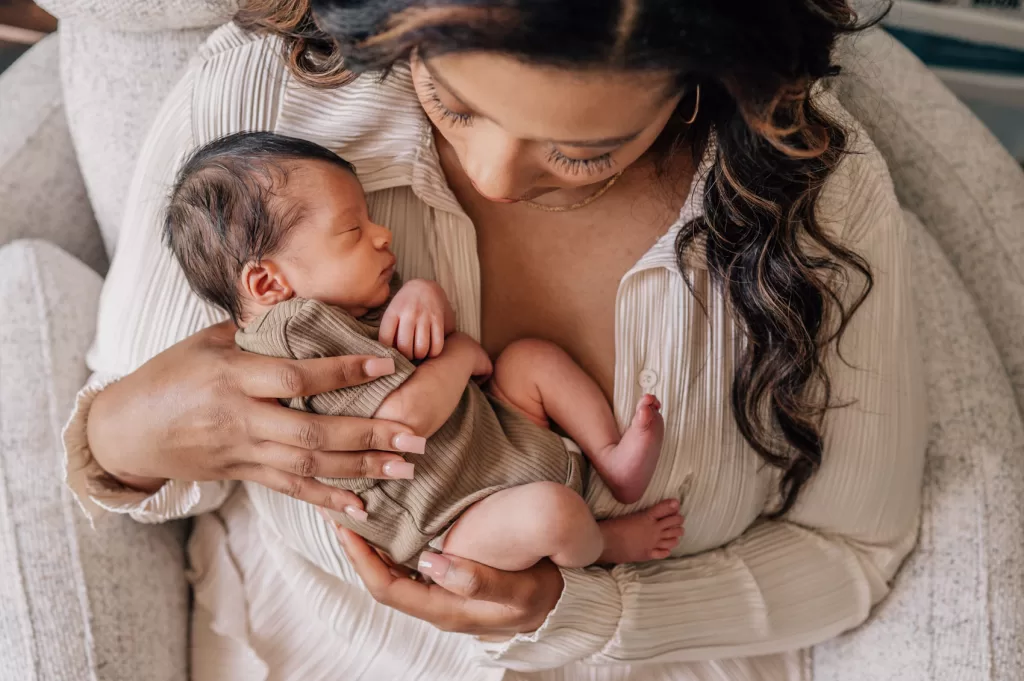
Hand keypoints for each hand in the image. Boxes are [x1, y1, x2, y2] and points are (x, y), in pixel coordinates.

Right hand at [87, 322, 427, 513]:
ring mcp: (243, 452)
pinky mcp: (244, 475)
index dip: (343, 372)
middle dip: (368, 435)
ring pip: (309, 466)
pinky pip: (291, 489)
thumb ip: (255, 331)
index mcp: (233, 378)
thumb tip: (307, 309)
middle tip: (414, 436)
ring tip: (404, 467)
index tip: (387, 365)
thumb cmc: (169, 375)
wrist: (126, 431)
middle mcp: (241, 419)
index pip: (295, 378)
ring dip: (360, 468)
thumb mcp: (205, 342)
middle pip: (313, 432)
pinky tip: (362, 506)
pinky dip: (327, 499)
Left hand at [326, 517, 563, 636]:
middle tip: (340, 511)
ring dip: (372, 547)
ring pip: (392, 575)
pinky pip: (408, 568)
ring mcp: (440, 597)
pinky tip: (387, 523)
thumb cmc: (541, 588)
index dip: (361, 560)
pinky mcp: (447, 584)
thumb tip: (433, 563)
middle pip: (382, 582)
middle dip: (358, 550)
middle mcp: (436, 608)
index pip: (388, 589)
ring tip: (358, 513)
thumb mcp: (519, 590)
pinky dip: (391, 545)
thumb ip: (478, 581)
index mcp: (447, 611)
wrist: (563, 597)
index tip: (345, 526)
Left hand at [379, 279, 453, 360]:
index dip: (388, 352)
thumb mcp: (393, 311)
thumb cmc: (405, 304)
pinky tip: (431, 350)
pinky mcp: (438, 319)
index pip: (385, 339)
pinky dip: (434, 352)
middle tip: (408, 355)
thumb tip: (387, 353)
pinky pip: (437, 343)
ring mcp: (424, 316)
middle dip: (406, 356)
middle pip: (405, 346)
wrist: (425, 286)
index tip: (392, 354)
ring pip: (421, 347)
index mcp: (393, 312)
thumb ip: (389, 330)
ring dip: (420, 355)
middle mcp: (408, 313)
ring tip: (419, 353)